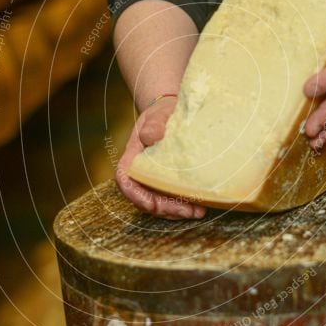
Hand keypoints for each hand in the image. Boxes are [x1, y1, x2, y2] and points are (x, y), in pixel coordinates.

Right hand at [116, 96, 206, 219]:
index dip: (135, 195)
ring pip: (158, 203)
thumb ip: (154, 124)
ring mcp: (154, 179)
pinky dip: (183, 206)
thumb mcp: (158, 114)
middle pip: (144, 197)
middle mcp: (140, 171)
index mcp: (133, 155)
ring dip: (176, 212)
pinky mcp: (168, 183)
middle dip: (165, 209)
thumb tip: (151, 137)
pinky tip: (200, 207)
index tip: (151, 205)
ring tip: (198, 212)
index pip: (125, 178)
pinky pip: (171, 200)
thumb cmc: (163, 113)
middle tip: (187, 211)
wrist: (173, 113)